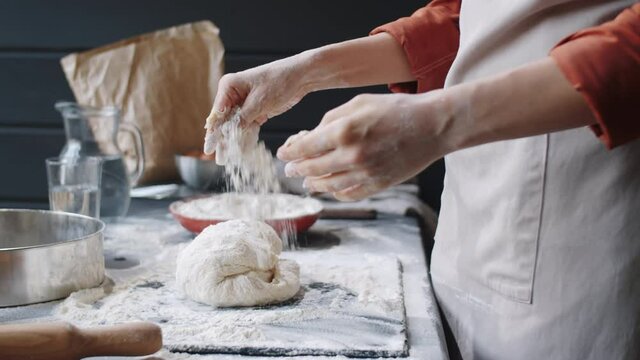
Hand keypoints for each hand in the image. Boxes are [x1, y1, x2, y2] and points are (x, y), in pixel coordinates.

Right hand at [203, 54, 315, 153]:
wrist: (300, 77)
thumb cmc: (280, 81)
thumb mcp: (259, 101)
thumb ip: (243, 118)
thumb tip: (230, 133)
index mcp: (229, 86)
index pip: (217, 113)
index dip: (213, 133)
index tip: (208, 149)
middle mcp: (233, 94)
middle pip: (223, 121)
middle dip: (221, 140)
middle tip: (216, 158)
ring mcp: (244, 103)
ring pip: (234, 126)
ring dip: (232, 142)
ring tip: (225, 159)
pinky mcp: (254, 110)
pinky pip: (246, 127)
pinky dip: (245, 138)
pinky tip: (242, 151)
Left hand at [276, 92, 452, 200]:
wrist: (433, 126)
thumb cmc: (397, 109)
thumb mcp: (359, 103)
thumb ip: (331, 120)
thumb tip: (311, 136)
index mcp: (344, 131)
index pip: (305, 148)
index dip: (290, 152)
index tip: (283, 153)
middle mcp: (351, 156)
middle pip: (312, 169)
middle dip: (297, 169)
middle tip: (290, 169)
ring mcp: (365, 174)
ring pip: (328, 185)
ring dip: (313, 183)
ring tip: (307, 181)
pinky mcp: (378, 185)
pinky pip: (348, 194)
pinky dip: (336, 192)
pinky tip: (331, 188)